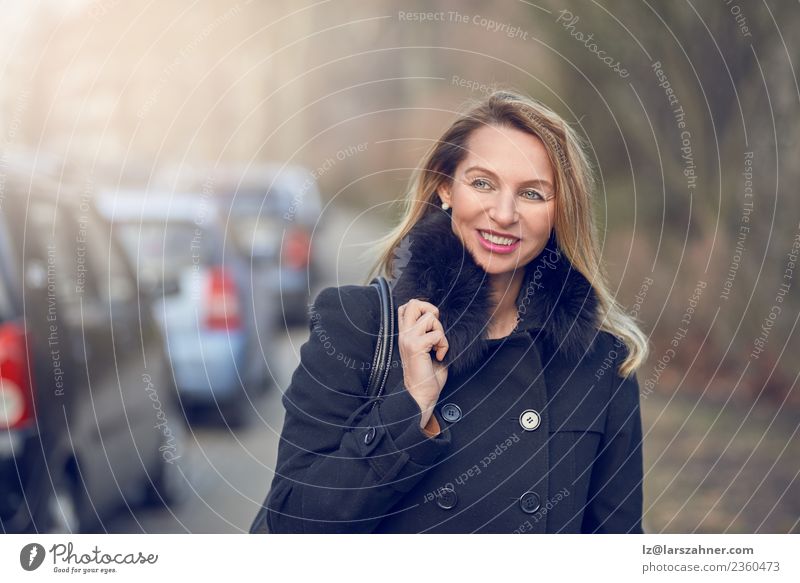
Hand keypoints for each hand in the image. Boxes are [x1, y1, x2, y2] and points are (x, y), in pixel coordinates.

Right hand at [397, 299, 448, 428]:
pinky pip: (437, 334)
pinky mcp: (416, 346)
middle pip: (414, 303)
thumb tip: (438, 319)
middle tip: (435, 328)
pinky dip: (444, 345)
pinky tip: (439, 356)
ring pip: (430, 317)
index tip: (431, 324)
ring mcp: (408, 339)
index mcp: (405, 334)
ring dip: (440, 331)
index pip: (406, 306)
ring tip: (438, 346)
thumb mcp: (426, 348)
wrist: (421, 393)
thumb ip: (427, 332)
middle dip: (430, 310)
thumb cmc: (426, 374)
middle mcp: (404, 334)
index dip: (422, 308)